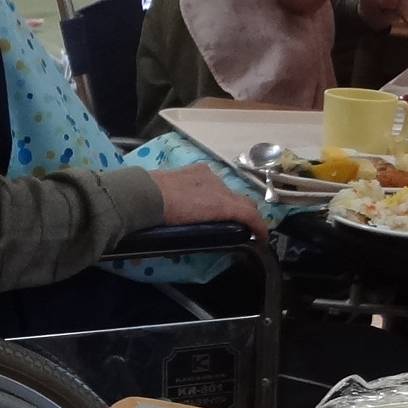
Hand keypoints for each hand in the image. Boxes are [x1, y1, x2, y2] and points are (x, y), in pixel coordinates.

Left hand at [154, 162, 268, 236]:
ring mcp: (209, 175)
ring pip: (228, 190)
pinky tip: (201, 196)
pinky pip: (212, 180)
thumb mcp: (193, 231)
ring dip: (228, 202)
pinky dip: (213, 190)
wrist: (145, 195)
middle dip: (248, 214)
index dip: (261, 227)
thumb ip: (214, 230)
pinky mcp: (196, 168)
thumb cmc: (167, 219)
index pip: (250, 214)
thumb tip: (221, 235)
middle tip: (245, 227)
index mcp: (222, 204)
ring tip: (219, 213)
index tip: (263, 238)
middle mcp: (220, 186)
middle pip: (244, 200)